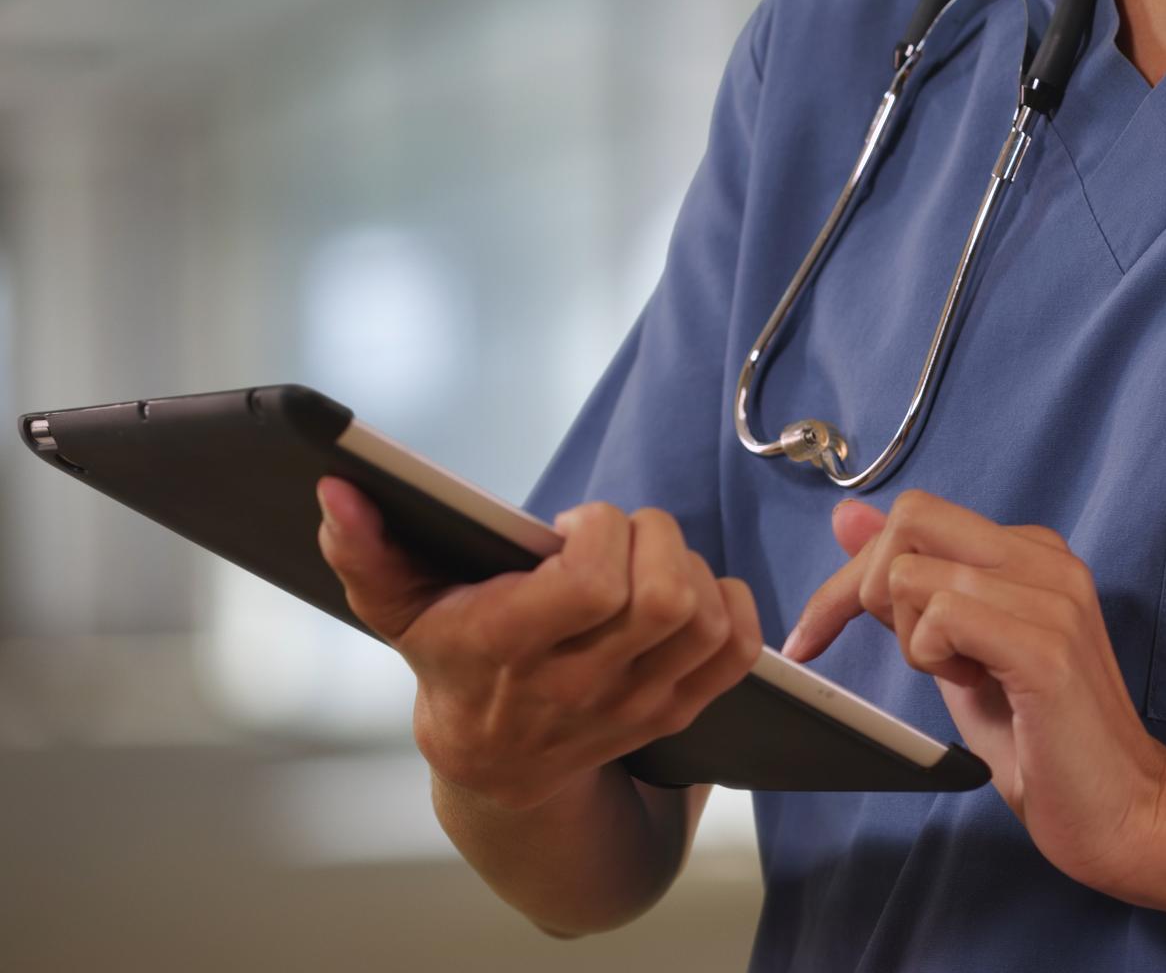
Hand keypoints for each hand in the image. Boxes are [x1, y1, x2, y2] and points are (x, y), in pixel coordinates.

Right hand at [316, 477, 761, 812]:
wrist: (496, 767)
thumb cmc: (449, 663)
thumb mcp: (395, 609)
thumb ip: (362, 550)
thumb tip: (337, 490)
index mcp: (511, 650)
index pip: (595, 585)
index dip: (600, 532)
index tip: (570, 525)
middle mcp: (581, 686)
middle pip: (666, 598)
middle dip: (652, 537)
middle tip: (616, 535)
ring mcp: (636, 705)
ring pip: (705, 620)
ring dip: (690, 566)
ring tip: (643, 562)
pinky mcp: (676, 711)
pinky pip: (737, 653)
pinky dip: (731, 605)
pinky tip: (691, 588)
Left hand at [785, 490, 1165, 893]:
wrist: (1124, 811)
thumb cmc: (1039, 739)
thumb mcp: (953, 650)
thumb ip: (907, 585)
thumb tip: (848, 519)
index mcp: (1029, 551)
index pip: (913, 515)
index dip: (851, 573)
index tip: (814, 636)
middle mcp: (1047, 558)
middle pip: (909, 520)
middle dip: (867, 591)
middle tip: (906, 657)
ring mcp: (1052, 597)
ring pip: (913, 576)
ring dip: (912, 642)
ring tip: (963, 678)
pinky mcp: (1046, 647)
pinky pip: (942, 617)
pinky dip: (932, 659)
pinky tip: (975, 686)